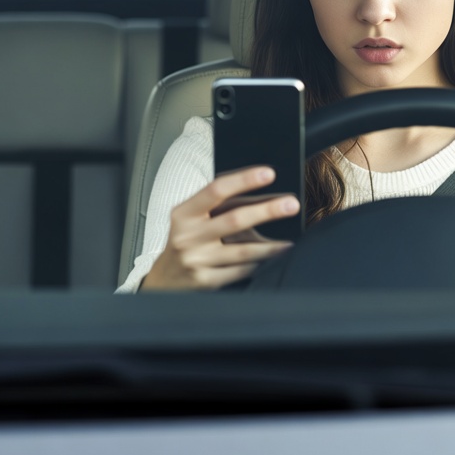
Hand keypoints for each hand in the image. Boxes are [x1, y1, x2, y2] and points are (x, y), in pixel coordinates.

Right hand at [141, 166, 299, 290]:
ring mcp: (196, 260)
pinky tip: (273, 258)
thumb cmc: (186, 239)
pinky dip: (259, 264)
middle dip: (267, 210)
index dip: (243, 180)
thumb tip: (259, 191)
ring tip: (291, 240)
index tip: (269, 173)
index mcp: (184, 213)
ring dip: (270, 246)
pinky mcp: (205, 281)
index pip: (216, 190)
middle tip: (291, 204)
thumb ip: (215, 205)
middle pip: (234, 220)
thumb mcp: (190, 218)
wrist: (163, 279)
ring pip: (242, 251)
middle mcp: (188, 236)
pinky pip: (240, 271)